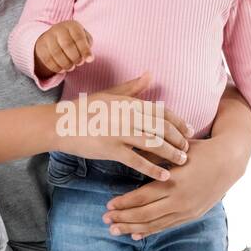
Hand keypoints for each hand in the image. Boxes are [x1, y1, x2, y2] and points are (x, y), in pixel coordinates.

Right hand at [34, 20, 94, 78]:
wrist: (54, 37)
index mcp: (72, 25)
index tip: (90, 60)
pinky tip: (62, 69)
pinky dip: (56, 67)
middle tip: (79, 63)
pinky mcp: (41, 46)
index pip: (79, 37)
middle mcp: (58, 29)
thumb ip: (87, 46)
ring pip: (56, 53)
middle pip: (67, 45)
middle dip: (75, 58)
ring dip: (66, 64)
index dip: (85, 50)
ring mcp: (48, 37)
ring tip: (71, 67)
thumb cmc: (74, 39)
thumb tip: (89, 58)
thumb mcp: (84, 39)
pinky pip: (48, 59)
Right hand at [59, 71, 190, 178]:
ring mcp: (120, 133)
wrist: (61, 124)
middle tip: (188, 149)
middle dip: (179, 139)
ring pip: (154, 144)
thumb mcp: (110, 94)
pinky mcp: (112, 150)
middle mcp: (128, 116)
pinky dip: (153, 169)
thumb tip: (151, 74)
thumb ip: (133, 87)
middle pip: (162, 128)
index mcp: (129, 102)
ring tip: (182, 161)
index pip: (162, 112)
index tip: (189, 131)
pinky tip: (164, 176)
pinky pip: (138, 161)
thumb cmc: (86, 109)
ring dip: (172, 154)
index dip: (179, 122)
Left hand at [101, 132, 243, 238]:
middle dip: (123, 219)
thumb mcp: (176, 150)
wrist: (228, 162)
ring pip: (154, 224)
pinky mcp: (191, 215)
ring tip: (114, 231)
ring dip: (132, 228)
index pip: (142, 197)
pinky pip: (166, 226)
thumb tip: (128, 150)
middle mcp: (179, 199)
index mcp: (173, 181)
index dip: (123, 203)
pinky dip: (150, 231)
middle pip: (145, 214)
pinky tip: (135, 234)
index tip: (108, 206)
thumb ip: (153, 154)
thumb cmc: (200, 151)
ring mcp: (186, 210)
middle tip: (105, 221)